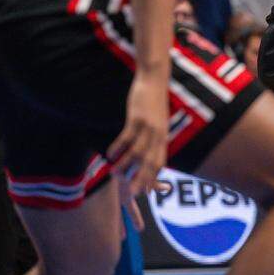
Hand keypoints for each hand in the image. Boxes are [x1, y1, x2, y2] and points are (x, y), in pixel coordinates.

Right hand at [108, 74, 168, 210]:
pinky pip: (127, 137)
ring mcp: (149, 127)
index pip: (160, 163)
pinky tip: (109, 154)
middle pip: (151, 162)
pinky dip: (118, 147)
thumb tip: (149, 151)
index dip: (154, 178)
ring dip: (125, 164)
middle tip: (134, 194)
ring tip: (114, 174)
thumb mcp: (158, 121)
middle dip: (143, 179)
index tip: (148, 193)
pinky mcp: (138, 118)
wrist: (155, 79)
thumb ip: (155, 136)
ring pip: (137, 152)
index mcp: (164, 137)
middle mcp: (159, 135)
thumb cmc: (154, 102)